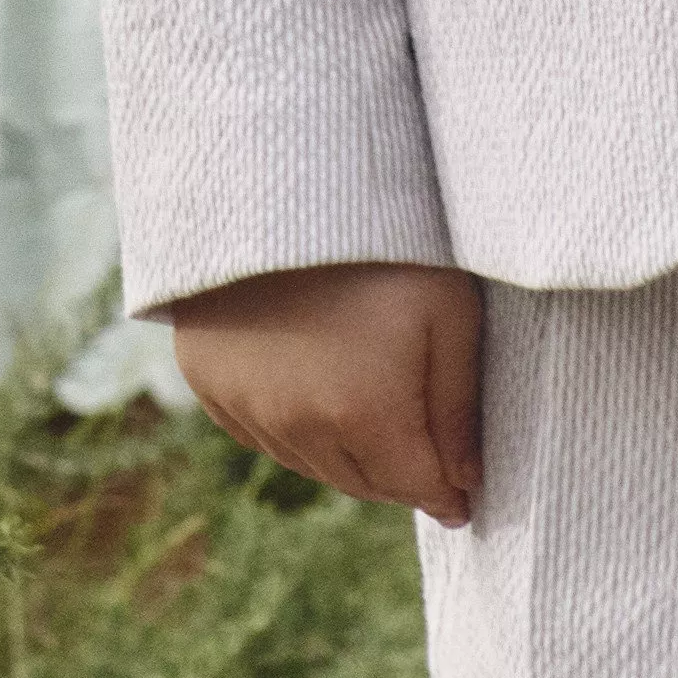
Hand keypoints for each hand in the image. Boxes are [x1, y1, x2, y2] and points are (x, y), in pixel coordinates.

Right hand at [167, 261, 485, 527]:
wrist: (272, 183)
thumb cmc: (379, 241)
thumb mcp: (448, 311)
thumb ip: (460, 405)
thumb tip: (468, 480)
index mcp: (366, 415)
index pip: (419, 489)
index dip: (450, 494)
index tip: (464, 495)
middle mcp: (300, 426)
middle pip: (364, 484)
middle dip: (401, 478)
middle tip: (426, 457)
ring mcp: (246, 405)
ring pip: (311, 465)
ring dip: (348, 457)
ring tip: (374, 420)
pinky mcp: (208, 380)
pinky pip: (261, 435)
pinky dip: (295, 432)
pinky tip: (316, 397)